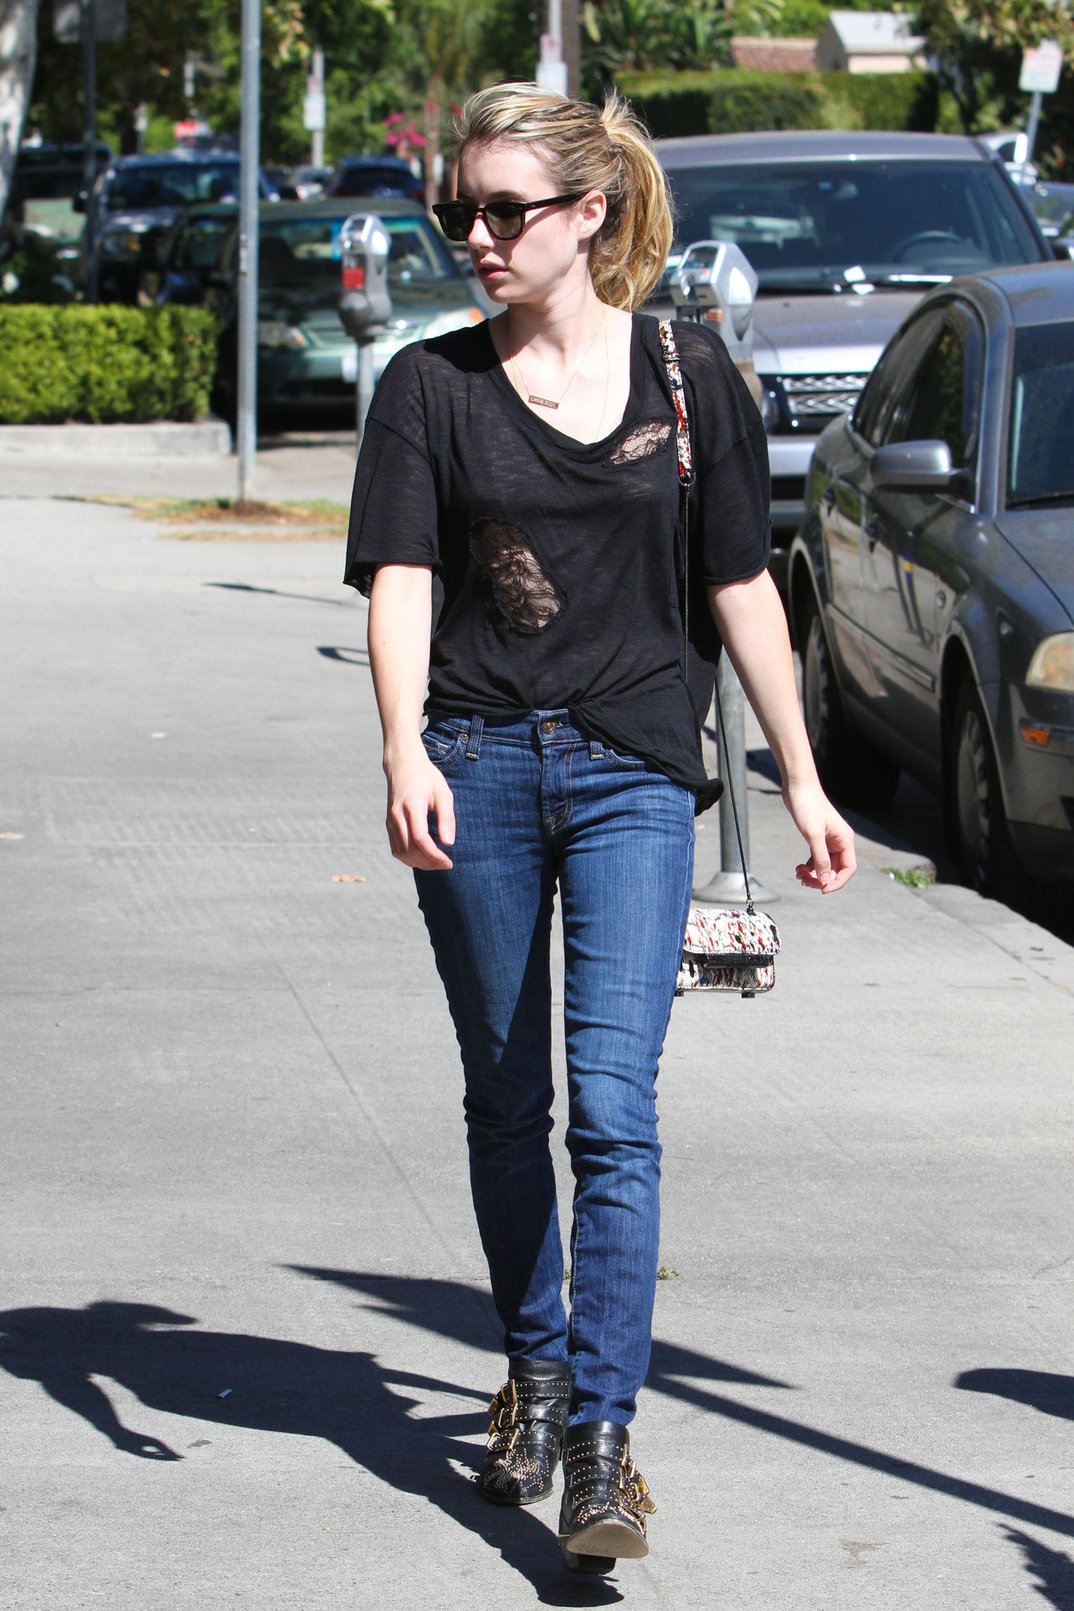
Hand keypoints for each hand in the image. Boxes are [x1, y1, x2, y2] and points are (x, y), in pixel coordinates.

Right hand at [384, 747, 455, 870]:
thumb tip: (449, 843)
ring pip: (401, 853)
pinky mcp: (388, 823)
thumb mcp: (443, 793)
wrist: (402, 764)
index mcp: (412, 805)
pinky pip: (396, 848)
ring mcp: (390, 820)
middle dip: (428, 863)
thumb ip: (447, 818)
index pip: (420, 839)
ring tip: (436, 863)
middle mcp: (397, 815)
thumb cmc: (426, 777)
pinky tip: (423, 857)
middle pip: (409, 850)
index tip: (449, 862)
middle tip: (445, 865)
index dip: (434, 855)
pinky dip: (409, 858)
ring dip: (418, 863)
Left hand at [783, 779, 855, 892]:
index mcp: (845, 840)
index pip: (848, 869)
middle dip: (821, 878)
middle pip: (835, 869)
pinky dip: (809, 866)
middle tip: (804, 882)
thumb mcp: (813, 835)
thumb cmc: (807, 806)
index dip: (837, 882)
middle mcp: (839, 841)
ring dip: (813, 873)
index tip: (822, 889)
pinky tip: (799, 868)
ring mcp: (828, 839)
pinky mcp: (817, 837)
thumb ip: (820, 858)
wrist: (798, 786)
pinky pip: (817, 858)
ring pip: (825, 865)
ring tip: (798, 875)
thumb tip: (825, 878)